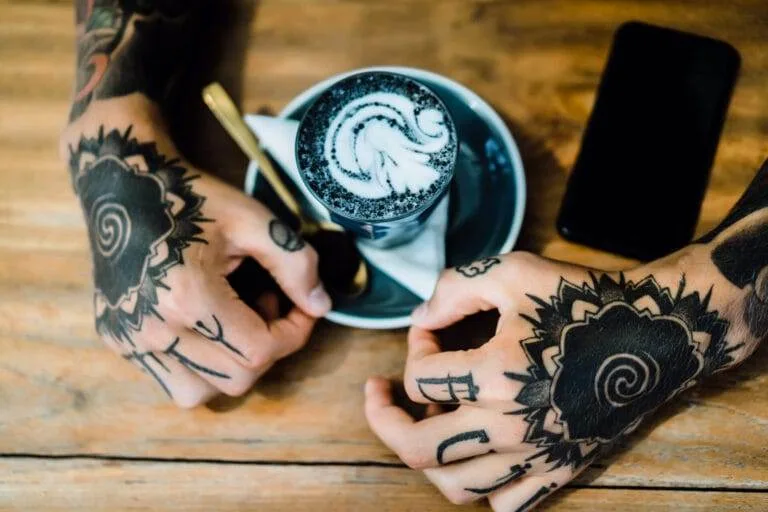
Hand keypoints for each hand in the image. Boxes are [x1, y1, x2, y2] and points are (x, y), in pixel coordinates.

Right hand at [64, 115, 330, 407]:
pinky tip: (204, 325)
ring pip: (200, 393)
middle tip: (267, 305)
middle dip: (266, 348)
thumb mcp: (252, 220)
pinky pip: (170, 380)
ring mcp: (129, 339)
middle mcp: (153, 329)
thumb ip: (294, 263)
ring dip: (230, 367)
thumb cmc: (191, 198)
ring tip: (233, 319)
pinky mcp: (116, 340)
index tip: (301, 308)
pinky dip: (199, 366)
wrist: (123, 186)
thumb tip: (321, 306)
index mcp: (188, 296)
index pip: (260, 350)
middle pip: (236, 379)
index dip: (294, 333)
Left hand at [365, 250, 751, 509]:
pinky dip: (480, 485)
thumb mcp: (513, 271)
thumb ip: (453, 289)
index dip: (414, 345)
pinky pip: (506, 504)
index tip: (431, 329)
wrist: (656, 333)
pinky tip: (478, 453)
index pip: (420, 376)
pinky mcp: (561, 470)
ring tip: (426, 424)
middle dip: (384, 416)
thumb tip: (418, 318)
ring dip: (427, 455)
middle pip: (417, 446)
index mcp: (496, 375)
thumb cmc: (584, 298)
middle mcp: (511, 426)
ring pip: (455, 486)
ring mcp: (536, 456)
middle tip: (378, 393)